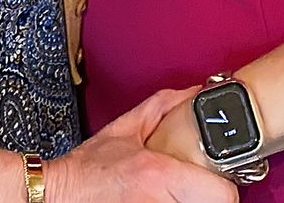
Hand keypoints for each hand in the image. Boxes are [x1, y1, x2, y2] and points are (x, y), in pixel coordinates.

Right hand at [45, 89, 234, 202]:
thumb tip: (195, 93)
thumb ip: (163, 107)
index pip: (222, 194)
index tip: (217, 177)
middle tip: (196, 186)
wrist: (60, 195)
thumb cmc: (88, 168)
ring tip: (176, 194)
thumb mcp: (124, 129)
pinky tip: (164, 201)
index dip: (223, 185)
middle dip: (208, 195)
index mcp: (159, 175)